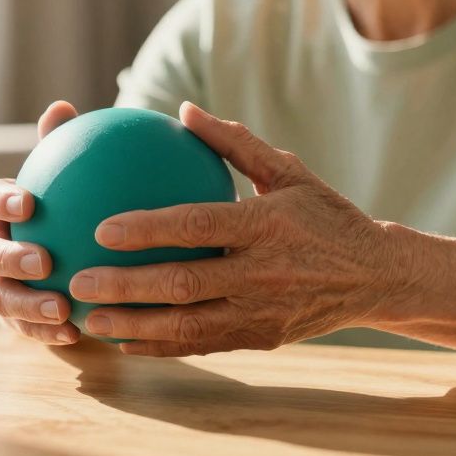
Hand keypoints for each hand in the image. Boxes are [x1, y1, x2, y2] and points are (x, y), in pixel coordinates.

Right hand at [0, 100, 81, 344]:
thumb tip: (63, 106)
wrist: (61, 255)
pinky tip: (77, 331)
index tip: (28, 201)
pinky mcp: (12, 319)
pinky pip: (24, 328)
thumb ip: (60, 147)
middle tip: (43, 260)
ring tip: (61, 306)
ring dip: (28, 303)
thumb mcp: (65, 178)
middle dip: (9, 258)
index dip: (0, 201)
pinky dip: (46, 331)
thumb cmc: (63, 206)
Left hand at [68, 101, 396, 356]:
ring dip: (133, 326)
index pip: (198, 226)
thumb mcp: (289, 171)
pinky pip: (202, 345)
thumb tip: (182, 109)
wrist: (376, 276)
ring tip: (89, 322)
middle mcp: (264, 272)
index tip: (103, 229)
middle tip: (78, 283)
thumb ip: (234, 143)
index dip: (149, 229)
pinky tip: (125, 343)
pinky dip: (161, 346)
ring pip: (187, 324)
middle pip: (184, 283)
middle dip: (126, 287)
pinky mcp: (261, 339)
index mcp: (268, 225)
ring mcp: (262, 311)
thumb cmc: (323, 214)